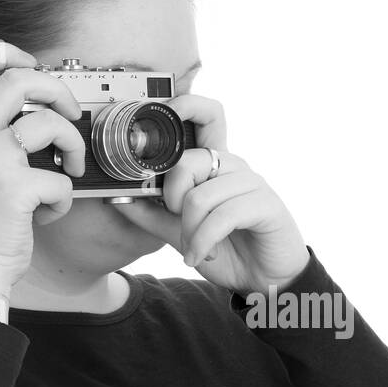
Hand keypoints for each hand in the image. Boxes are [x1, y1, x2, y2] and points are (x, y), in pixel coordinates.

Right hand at [0, 40, 85, 292]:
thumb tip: (31, 105)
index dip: (8, 53)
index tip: (33, 67)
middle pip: (18, 78)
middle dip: (57, 89)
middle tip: (70, 113)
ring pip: (48, 122)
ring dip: (72, 144)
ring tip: (69, 166)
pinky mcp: (13, 189)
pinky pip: (60, 178)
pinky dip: (62, 200)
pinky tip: (45, 214)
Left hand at [111, 94, 309, 294]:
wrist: (263, 281)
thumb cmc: (228, 251)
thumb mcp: (182, 234)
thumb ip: (154, 216)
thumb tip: (121, 199)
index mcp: (214, 164)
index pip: (206, 115)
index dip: (186, 105)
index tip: (162, 108)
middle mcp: (234, 165)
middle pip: (188, 161)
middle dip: (172, 198)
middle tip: (178, 222)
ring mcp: (252, 183)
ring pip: (201, 196)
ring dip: (189, 232)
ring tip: (192, 250)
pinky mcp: (266, 205)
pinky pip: (223, 216)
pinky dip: (203, 241)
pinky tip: (201, 256)